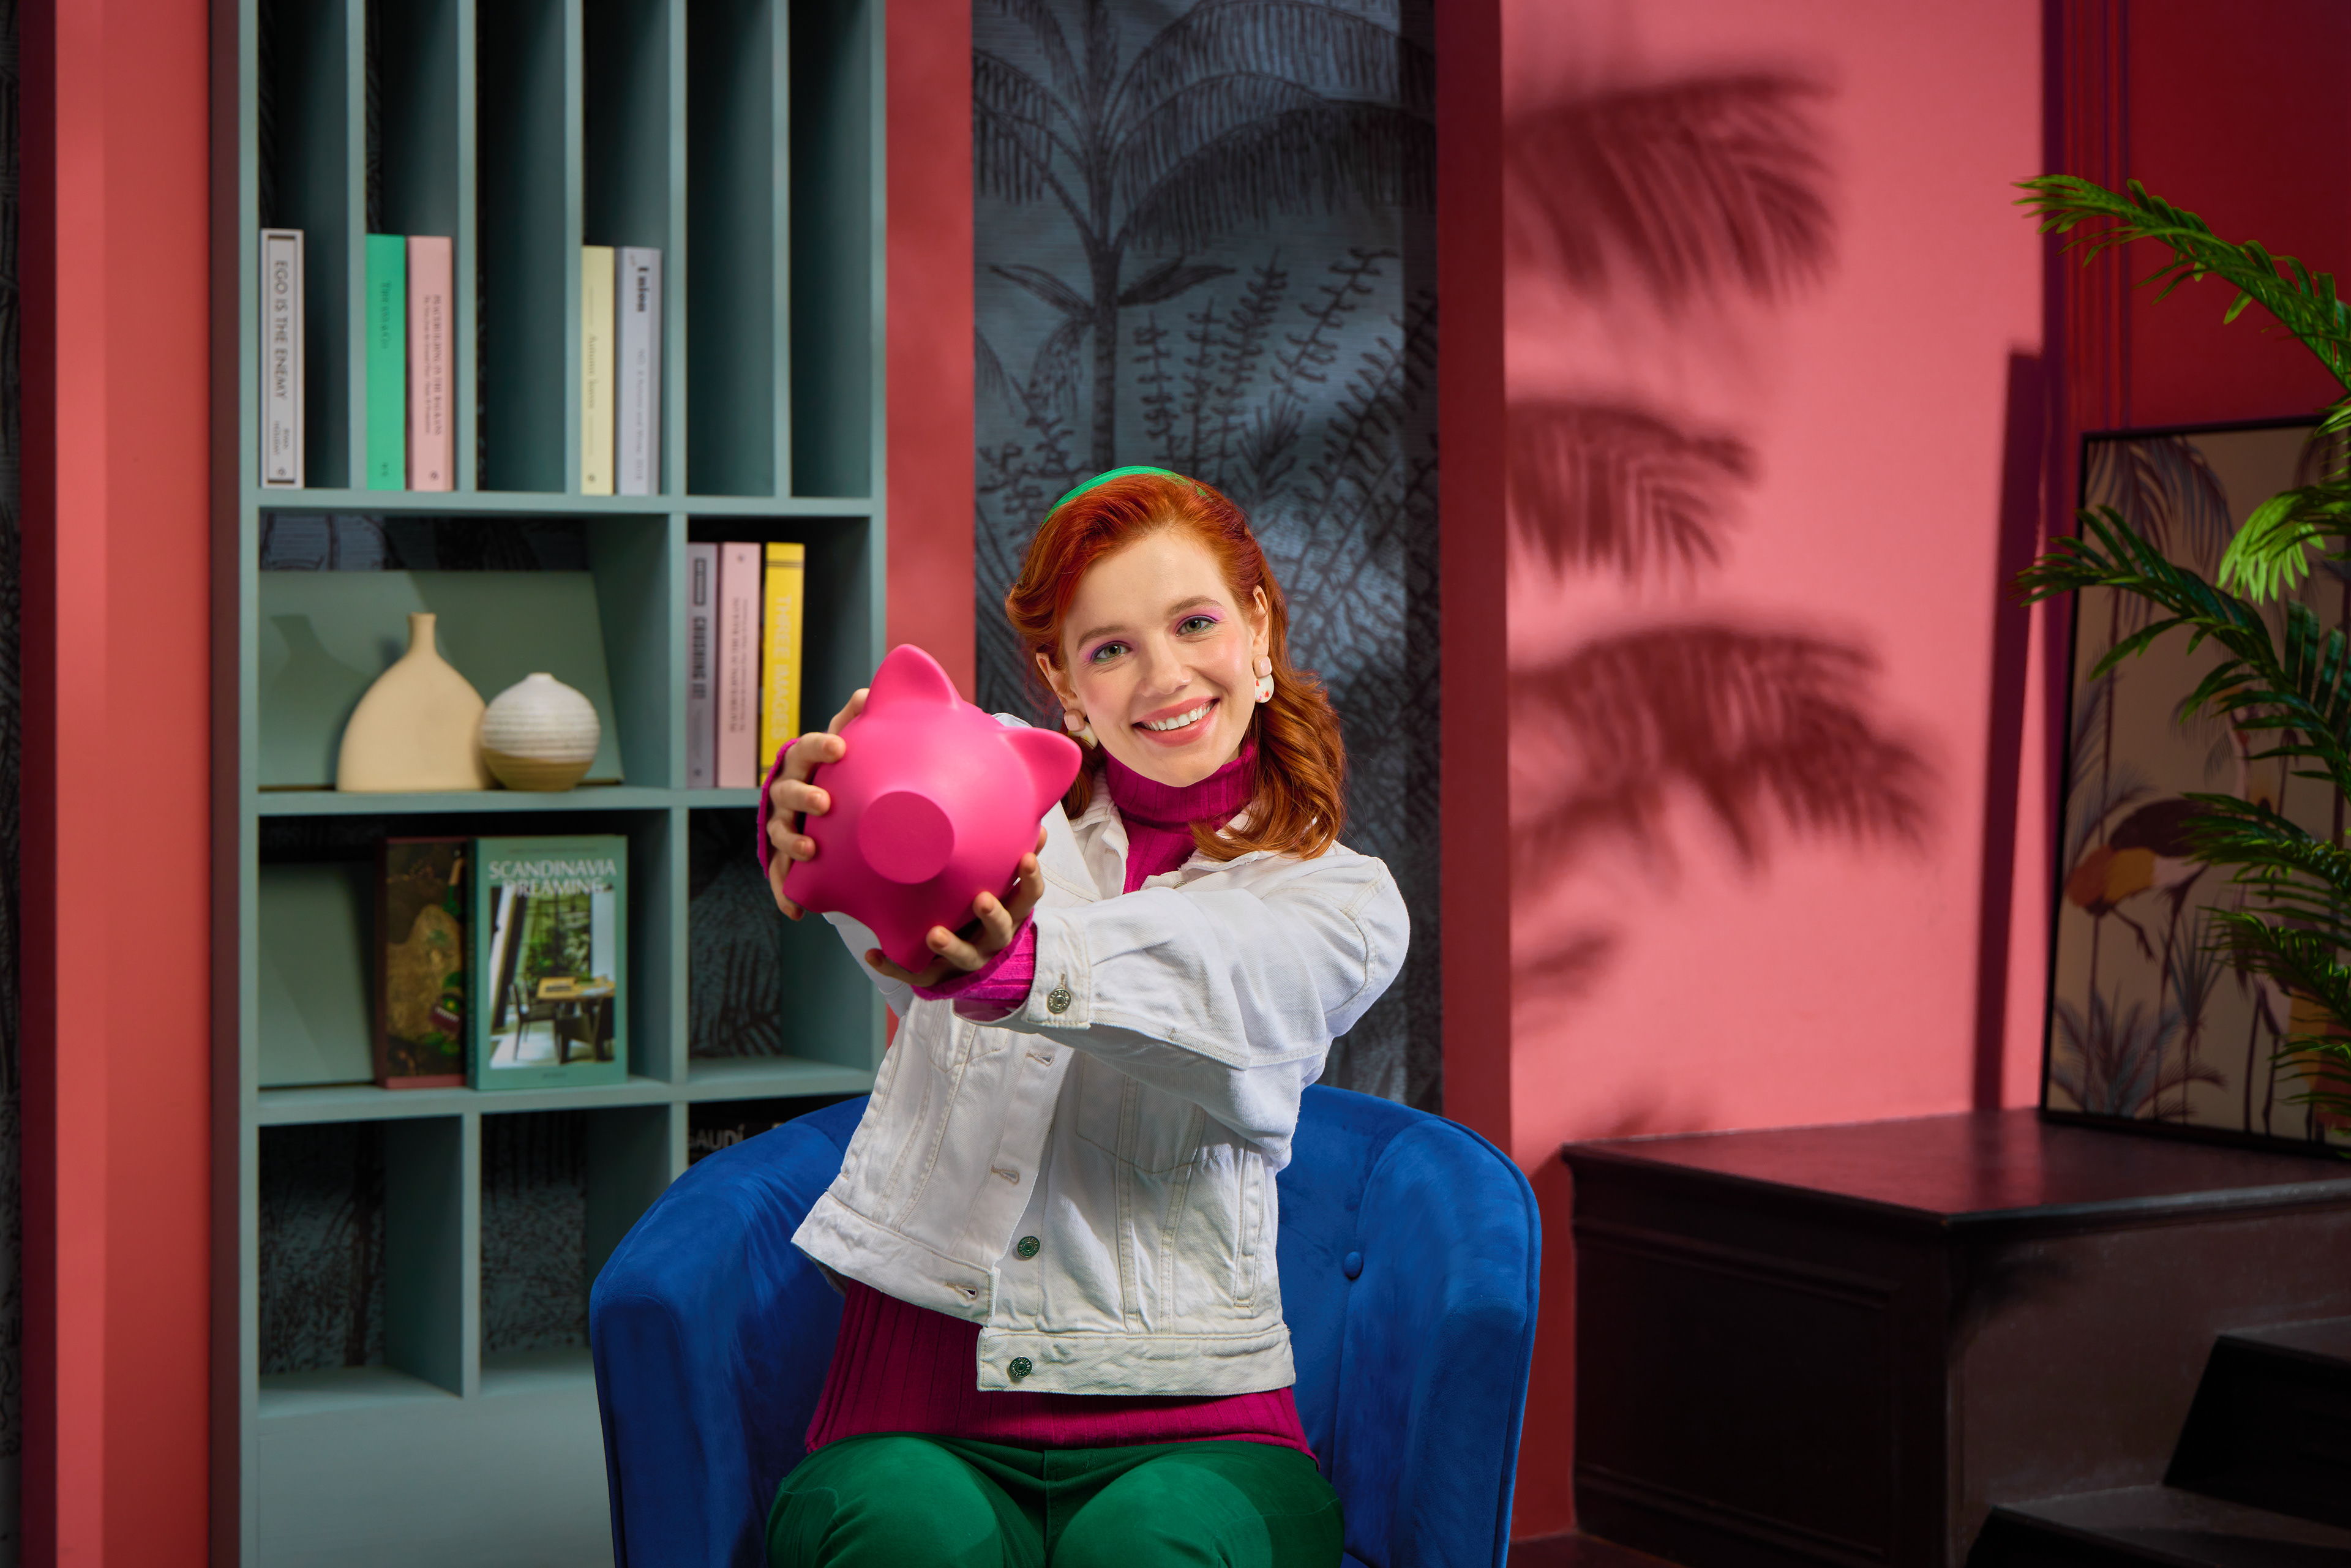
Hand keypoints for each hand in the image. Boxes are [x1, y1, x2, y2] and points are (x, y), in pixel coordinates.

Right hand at [766, 688, 867, 918]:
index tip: (840, 748)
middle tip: (823, 803)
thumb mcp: (847, 741)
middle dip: (802, 797)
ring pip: (779, 834)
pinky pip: (780, 878)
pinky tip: (796, 912)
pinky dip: (784, 894)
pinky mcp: (782, 858)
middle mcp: (786, 793)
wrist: (820, 802)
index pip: (806, 750)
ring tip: (808, 852)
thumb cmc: (836, 770)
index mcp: (802, 764)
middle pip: (787, 792)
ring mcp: (782, 826)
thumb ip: (856, 718)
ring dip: (791, 844)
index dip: (820, 748)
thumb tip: (868, 692)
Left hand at [864, 827, 1048, 988]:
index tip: (1026, 858)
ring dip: (949, 946)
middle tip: (982, 899)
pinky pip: (916, 975)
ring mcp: (966, 961)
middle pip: (999, 931)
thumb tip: (1036, 825)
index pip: (1027, 899)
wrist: (971, 967)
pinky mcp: (937, 976)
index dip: (1029, 880)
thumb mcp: (1002, 890)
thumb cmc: (984, 913)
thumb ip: (1013, 860)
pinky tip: (873, 954)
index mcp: (1009, 916)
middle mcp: (991, 940)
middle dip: (992, 916)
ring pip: (962, 957)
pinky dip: (895, 967)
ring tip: (934, 934)